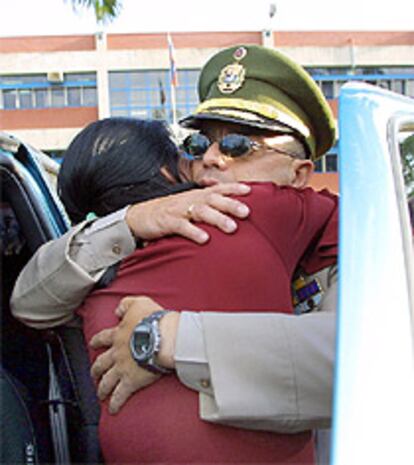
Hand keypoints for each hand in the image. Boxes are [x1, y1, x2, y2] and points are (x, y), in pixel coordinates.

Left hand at [89, 296, 178, 413]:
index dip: (97, 341)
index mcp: (118, 335)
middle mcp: (117, 352)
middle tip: (94, 374)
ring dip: (102, 388)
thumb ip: (126, 304)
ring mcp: (122, 368)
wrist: (164, 337)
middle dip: (95, 370)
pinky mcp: (131, 381)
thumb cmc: (154, 319)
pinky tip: (113, 409)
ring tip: (100, 393)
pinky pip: (120, 395)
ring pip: (106, 381)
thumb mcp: (139, 302)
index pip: (103, 338)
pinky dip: (115, 403)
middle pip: (101, 363)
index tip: (93, 344)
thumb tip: (117, 310)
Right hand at [126, 182, 250, 243]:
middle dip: (231, 204)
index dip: (233, 188)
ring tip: (232, 228)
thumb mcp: (189, 205)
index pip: (218, 188)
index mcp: (196, 195)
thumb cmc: (169, 212)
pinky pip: (182, 226)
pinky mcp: (168, 222)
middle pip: (213, 199)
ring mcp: (179, 210)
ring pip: (201, 211)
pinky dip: (194, 232)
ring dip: (217, 218)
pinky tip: (205, 239)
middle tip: (247, 212)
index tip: (250, 190)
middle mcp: (190, 199)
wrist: (139, 216)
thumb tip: (229, 213)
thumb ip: (207, 206)